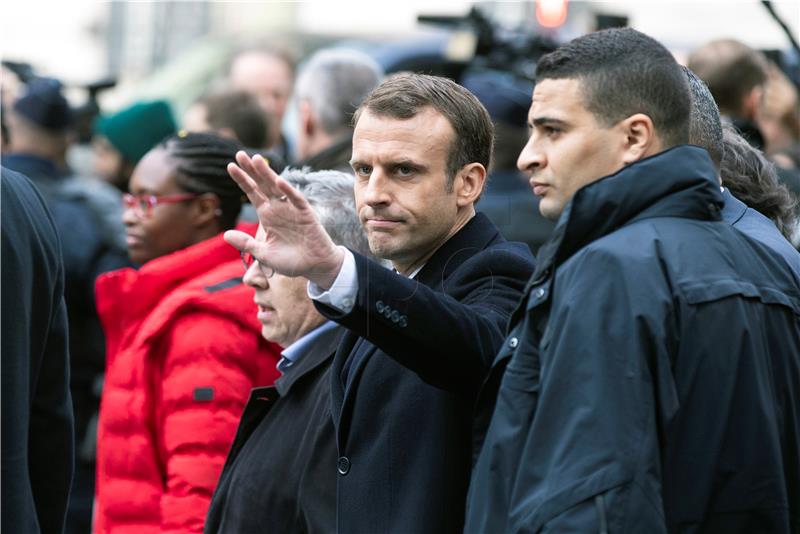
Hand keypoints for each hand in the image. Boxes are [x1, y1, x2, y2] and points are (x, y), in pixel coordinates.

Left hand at [224, 151, 344, 288]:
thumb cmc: (290, 261)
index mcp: (267, 215)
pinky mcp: (306, 213)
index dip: (242, 180)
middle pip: (262, 184)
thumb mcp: (264, 254)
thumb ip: (246, 244)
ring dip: (267, 174)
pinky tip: (278, 181)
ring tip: (256, 159)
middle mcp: (278, 208)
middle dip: (251, 170)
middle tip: (239, 154)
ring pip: (277, 187)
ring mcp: (292, 209)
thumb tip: (225, 234)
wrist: (314, 267)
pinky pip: (296, 199)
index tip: (230, 166)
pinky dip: (288, 190)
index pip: (252, 193)